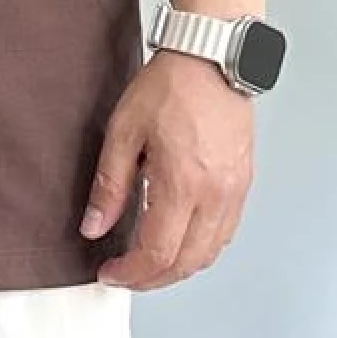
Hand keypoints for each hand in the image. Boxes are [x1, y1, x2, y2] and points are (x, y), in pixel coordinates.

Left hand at [80, 49, 254, 289]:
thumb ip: (109, 185)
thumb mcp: (123, 131)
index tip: (109, 273)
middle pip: (186, 263)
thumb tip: (94, 227)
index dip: (130, 272)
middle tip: (124, 275)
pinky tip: (179, 241)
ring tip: (147, 263)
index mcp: (183, 183)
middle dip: (152, 278)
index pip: (157, 252)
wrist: (211, 59)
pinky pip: (225, 233)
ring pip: (209, 254)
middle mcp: (215, 195)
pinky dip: (201, 249)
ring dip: (178, 268)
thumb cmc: (169, 87)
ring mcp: (234, 191)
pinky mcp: (243, 183)